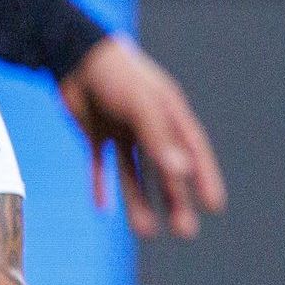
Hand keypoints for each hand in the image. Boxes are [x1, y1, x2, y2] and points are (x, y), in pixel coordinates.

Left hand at [58, 38, 227, 238]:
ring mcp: (121, 129)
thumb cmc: (114, 75)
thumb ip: (160, 139)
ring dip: (140, 200)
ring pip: (134, 172)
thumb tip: (182, 173)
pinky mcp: (95, 132)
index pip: (193, 150)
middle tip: (185, 231)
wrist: (70, 53)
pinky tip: (102, 207)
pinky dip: (102, 185)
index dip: (204, 177)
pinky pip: (101, 165)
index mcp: (168, 113)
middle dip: (176, 199)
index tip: (214, 205)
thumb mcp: (141, 106)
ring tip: (146, 231)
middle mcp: (148, 124)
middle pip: (166, 168)